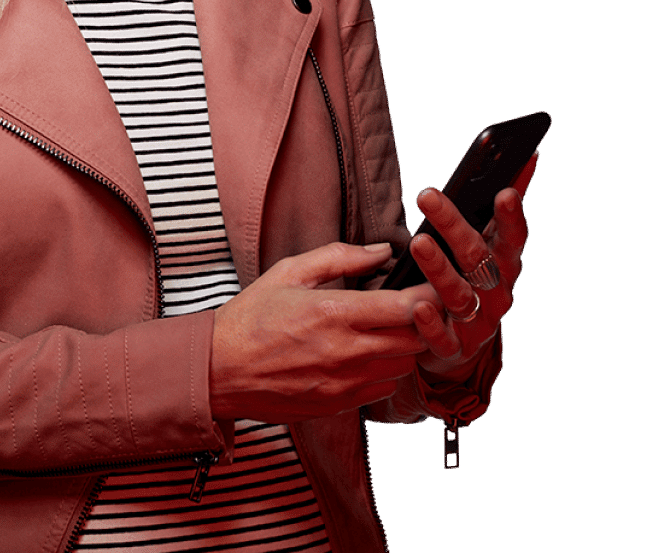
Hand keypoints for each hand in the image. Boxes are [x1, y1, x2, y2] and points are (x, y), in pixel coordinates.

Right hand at [210, 241, 436, 422]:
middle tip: (416, 305)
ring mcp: (345, 383)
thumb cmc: (251, 317)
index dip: (428, 295)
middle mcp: (345, 352)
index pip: (404, 307)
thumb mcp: (288, 272)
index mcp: (333, 312)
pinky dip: (385, 371)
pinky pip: (384, 389)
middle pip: (414, 339)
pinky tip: (367, 355)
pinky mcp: (340, 405)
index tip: (434, 285)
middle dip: (422, 321)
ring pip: (404, 366)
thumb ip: (339, 257)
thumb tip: (381, 251)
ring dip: (404, 347)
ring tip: (389, 329)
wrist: (221, 369)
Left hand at [409, 154, 536, 377]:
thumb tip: (527, 155)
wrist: (463, 343)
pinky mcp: (453, 348)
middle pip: (478, 258)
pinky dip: (430, 323)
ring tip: (418, 243)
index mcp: (505, 264)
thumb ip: (506, 204)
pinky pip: (442, 337)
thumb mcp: (491, 243)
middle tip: (427, 195)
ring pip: (459, 295)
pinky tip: (416, 306)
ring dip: (439, 270)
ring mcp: (476, 322)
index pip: (513, 237)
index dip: (511, 217)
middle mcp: (496, 293)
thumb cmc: (474, 278)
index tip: (503, 191)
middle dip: (454, 226)